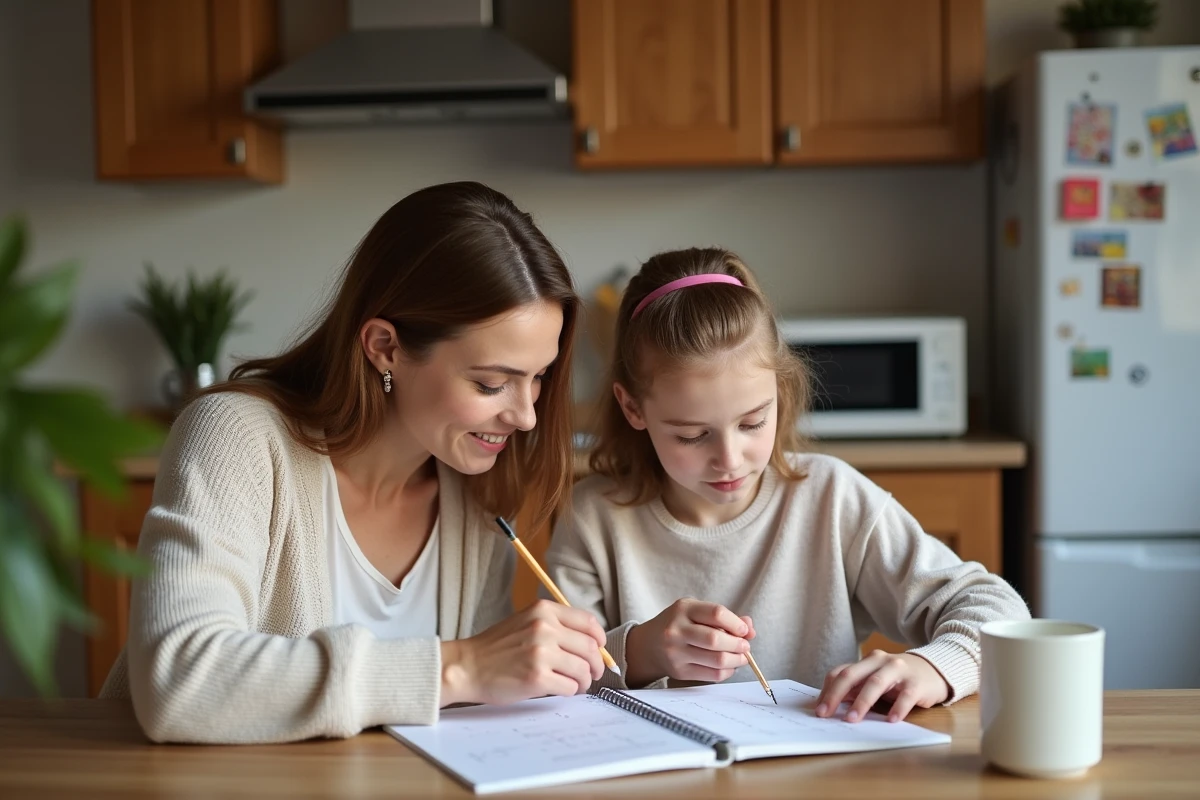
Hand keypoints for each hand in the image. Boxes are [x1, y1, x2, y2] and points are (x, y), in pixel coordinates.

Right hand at [440, 599, 605, 705]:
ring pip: (583, 669)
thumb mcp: (525, 622)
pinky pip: (570, 687)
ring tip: (576, 684)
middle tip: (592, 673)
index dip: (599, 638)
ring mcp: (541, 653)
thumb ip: (555, 626)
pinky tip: (560, 690)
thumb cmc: (496, 647)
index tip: (599, 649)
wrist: (467, 666)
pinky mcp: (537, 678)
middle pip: (590, 648)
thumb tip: (591, 644)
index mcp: (543, 611)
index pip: (587, 622)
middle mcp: (545, 628)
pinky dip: (570, 691)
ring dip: (584, 681)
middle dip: (596, 664)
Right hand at [625, 598, 755, 686]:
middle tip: (745, 647)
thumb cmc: (679, 625)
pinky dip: (727, 671)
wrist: (648, 644)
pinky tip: (728, 666)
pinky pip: (712, 675)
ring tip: (741, 657)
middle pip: (716, 639)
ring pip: (717, 660)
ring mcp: (676, 652)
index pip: (716, 613)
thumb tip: (750, 629)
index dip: (736, 623)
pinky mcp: (679, 671)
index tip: (744, 630)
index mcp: (683, 609)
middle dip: (738, 645)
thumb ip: (724, 618)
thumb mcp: (696, 612)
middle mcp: (676, 630)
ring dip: (736, 660)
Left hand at [815, 650, 950, 722]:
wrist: (934, 670)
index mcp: (865, 661)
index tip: (818, 710)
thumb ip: (855, 689)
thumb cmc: (898, 680)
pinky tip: (891, 720)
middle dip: (836, 695)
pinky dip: (897, 708)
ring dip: (861, 703)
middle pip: (852, 675)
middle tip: (825, 714)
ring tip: (852, 720)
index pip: (840, 673)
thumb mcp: (874, 680)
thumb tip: (831, 706)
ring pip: (875, 683)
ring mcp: (898, 670)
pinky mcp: (916, 683)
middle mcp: (879, 661)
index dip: (827, 691)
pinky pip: (905, 696)